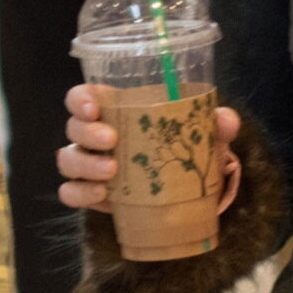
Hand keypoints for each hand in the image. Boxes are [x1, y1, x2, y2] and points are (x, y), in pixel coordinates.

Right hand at [58, 84, 241, 214]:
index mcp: (114, 110)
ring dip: (85, 164)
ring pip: (67, 160)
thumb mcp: (203, 134)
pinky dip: (80, 193)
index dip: (80, 99)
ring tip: (111, 173)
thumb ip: (215, 124)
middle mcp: (94, 136)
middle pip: (73, 128)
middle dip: (87, 133)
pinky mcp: (90, 194)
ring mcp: (88, 166)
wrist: (186, 191)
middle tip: (112, 141)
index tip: (95, 108)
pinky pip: (69, 192)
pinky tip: (101, 195)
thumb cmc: (184, 149)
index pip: (81, 97)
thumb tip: (225, 119)